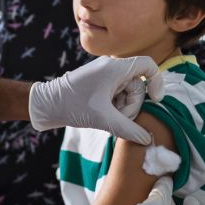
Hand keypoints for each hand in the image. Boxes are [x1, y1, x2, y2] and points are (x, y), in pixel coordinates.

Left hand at [28, 56, 163, 144]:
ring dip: (122, 108)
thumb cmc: (73, 106)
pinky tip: (103, 116)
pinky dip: (114, 107)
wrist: (47, 104)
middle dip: (131, 105)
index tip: (155, 100)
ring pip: (127, 93)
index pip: (148, 65)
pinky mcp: (99, 84)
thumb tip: (147, 139)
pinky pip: (117, 95)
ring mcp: (105, 76)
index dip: (157, 82)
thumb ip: (128, 129)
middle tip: (117, 117)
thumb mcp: (103, 119)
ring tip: (107, 118)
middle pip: (138, 86)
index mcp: (115, 68)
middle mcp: (111, 67)